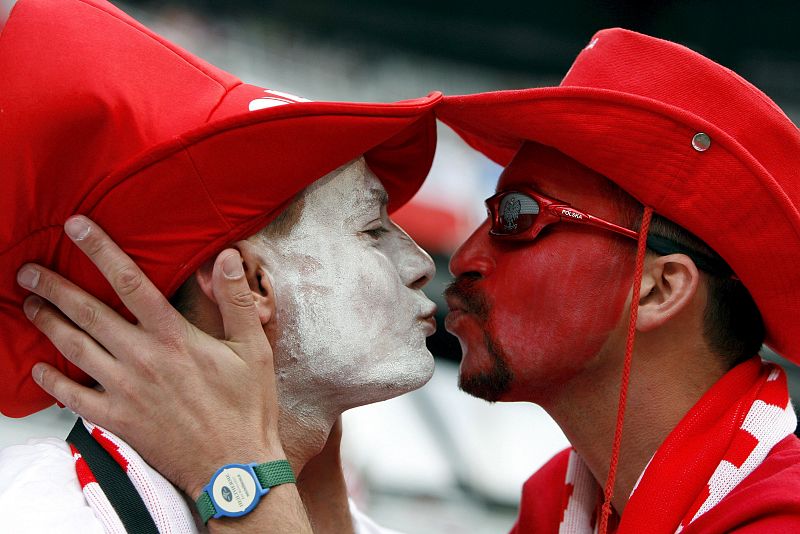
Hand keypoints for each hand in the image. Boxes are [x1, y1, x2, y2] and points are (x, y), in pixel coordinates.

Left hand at [17, 215, 281, 498]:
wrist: (233, 464)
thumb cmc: (246, 404)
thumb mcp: (252, 347)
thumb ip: (235, 299)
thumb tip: (225, 256)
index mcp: (173, 336)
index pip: (131, 283)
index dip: (101, 251)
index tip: (75, 227)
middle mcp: (142, 358)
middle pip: (88, 313)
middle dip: (55, 287)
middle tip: (28, 270)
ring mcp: (125, 390)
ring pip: (75, 349)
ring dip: (48, 324)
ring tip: (29, 305)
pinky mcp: (117, 419)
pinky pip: (73, 398)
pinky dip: (52, 382)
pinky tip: (39, 369)